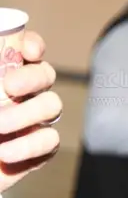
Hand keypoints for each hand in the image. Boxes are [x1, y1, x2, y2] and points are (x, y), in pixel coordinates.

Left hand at [0, 31, 61, 189]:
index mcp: (2, 74)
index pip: (27, 50)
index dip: (33, 45)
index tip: (26, 51)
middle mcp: (20, 94)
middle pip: (45, 74)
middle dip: (32, 77)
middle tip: (9, 86)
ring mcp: (31, 121)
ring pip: (52, 106)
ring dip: (26, 114)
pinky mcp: (38, 150)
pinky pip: (49, 141)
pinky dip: (28, 146)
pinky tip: (4, 152)